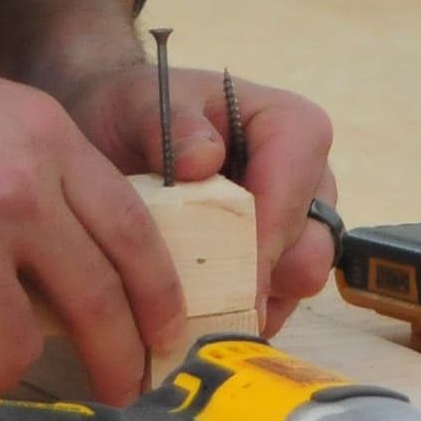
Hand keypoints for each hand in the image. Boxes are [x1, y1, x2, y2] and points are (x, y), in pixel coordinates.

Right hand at [0, 29, 190, 398]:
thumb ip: (36, 160)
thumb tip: (78, 231)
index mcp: (44, 139)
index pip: (133, 234)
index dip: (157, 298)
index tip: (163, 335)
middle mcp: (15, 193)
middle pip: (97, 302)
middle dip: (117, 360)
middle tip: (117, 390)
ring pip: (18, 347)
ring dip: (3, 369)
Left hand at [55, 59, 340, 339]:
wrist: (109, 141)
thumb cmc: (133, 115)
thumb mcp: (140, 105)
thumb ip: (173, 124)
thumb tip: (204, 161)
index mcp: (287, 124)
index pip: (296, 175)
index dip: (268, 225)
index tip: (227, 266)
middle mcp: (305, 179)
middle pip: (312, 241)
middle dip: (263, 273)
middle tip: (205, 293)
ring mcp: (293, 228)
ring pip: (299, 282)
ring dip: (251, 299)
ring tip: (191, 304)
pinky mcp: (274, 267)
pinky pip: (276, 305)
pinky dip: (238, 316)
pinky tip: (194, 313)